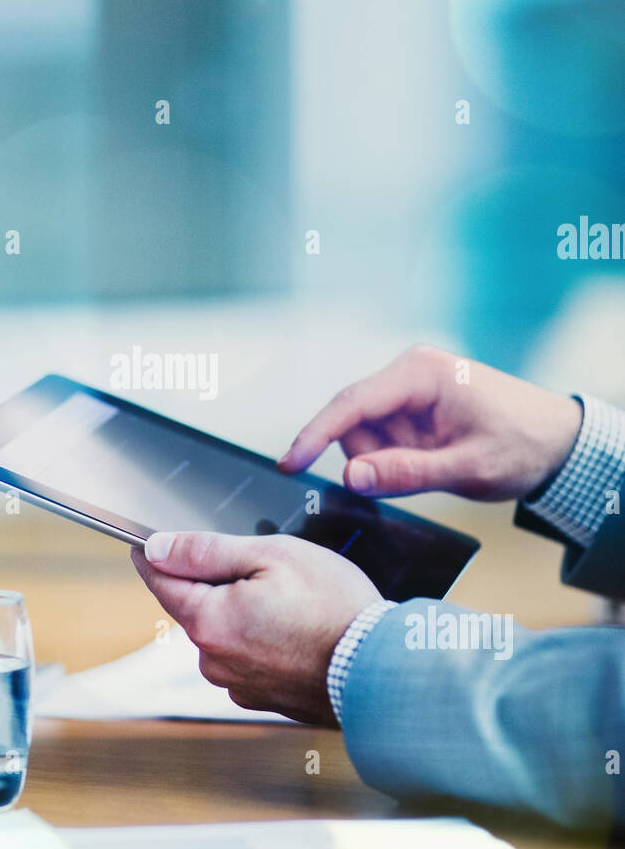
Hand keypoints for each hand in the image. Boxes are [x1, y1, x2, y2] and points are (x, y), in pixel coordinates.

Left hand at [130, 531, 380, 724]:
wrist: (382, 669)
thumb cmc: (334, 608)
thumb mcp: (271, 555)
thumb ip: (207, 551)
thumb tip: (158, 548)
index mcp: (209, 621)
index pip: (162, 582)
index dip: (153, 557)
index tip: (142, 544)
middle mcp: (214, 660)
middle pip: (198, 608)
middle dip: (218, 585)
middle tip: (264, 569)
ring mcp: (239, 684)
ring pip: (225, 633)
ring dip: (244, 614)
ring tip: (293, 603)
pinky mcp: (263, 698)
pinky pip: (249, 658)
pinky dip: (264, 641)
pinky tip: (298, 632)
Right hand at [278, 344, 582, 501]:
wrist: (560, 442)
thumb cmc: (524, 446)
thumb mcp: (466, 468)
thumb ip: (405, 473)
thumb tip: (351, 476)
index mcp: (421, 374)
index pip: (350, 404)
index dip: (314, 435)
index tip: (289, 463)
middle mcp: (410, 372)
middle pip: (355, 424)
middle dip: (374, 459)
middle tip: (422, 473)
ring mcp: (411, 388)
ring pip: (366, 435)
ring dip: (389, 461)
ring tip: (437, 464)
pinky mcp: (415, 405)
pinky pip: (385, 438)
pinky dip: (399, 458)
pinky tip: (433, 459)